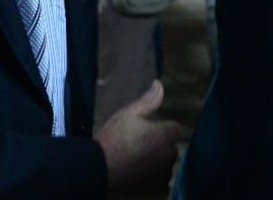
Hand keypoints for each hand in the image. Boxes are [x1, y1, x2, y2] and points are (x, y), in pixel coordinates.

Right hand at [95, 80, 183, 197]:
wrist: (98, 170)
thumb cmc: (113, 138)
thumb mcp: (127, 114)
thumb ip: (148, 101)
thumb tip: (160, 84)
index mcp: (166, 135)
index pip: (175, 129)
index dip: (161, 129)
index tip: (146, 131)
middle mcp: (170, 156)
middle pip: (171, 149)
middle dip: (160, 147)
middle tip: (137, 147)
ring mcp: (165, 176)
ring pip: (165, 167)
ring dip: (157, 164)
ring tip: (135, 163)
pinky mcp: (159, 192)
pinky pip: (161, 184)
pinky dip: (153, 181)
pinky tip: (137, 177)